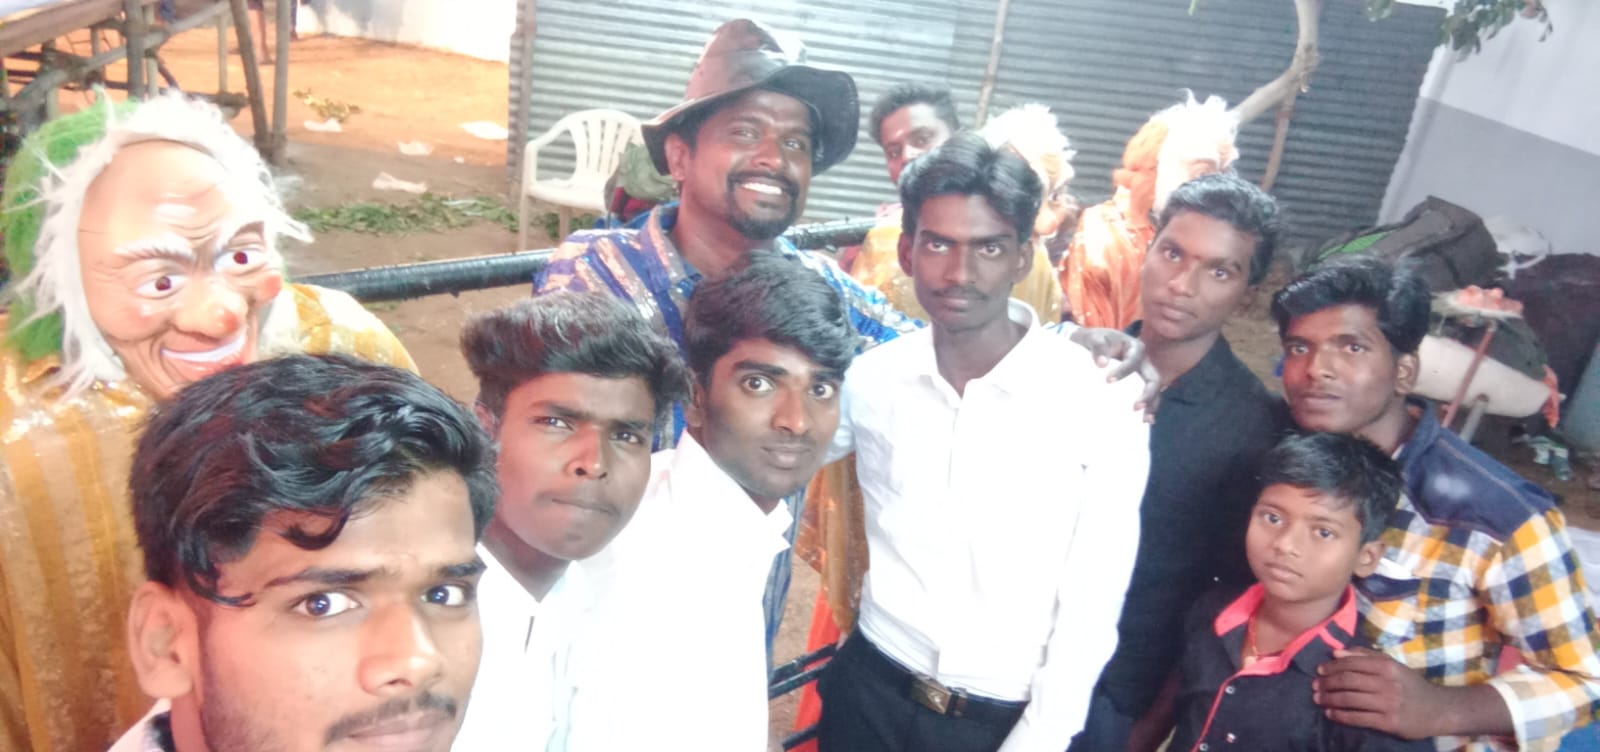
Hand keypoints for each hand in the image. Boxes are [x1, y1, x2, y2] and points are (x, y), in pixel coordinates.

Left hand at [1068, 326, 1159, 421]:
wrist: (1093, 343)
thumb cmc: (1094, 340)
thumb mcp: (1094, 338)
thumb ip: (1098, 347)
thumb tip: (1101, 364)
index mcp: (1134, 347)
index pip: (1133, 361)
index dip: (1123, 371)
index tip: (1108, 380)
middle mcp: (1143, 360)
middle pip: (1153, 378)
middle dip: (1147, 394)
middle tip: (1135, 407)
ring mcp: (1143, 372)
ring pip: (1154, 389)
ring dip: (1151, 404)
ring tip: (1145, 419)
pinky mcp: (1138, 382)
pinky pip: (1148, 394)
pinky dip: (1149, 407)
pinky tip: (1146, 420)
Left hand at [1313, 647, 1450, 739]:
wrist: (1438, 710)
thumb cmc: (1410, 685)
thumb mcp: (1392, 665)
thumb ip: (1364, 656)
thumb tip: (1335, 651)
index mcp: (1386, 666)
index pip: (1350, 664)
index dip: (1331, 667)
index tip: (1318, 671)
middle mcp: (1386, 683)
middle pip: (1347, 681)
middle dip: (1327, 683)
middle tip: (1314, 686)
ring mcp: (1387, 704)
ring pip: (1349, 699)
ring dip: (1329, 699)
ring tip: (1318, 699)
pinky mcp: (1388, 722)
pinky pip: (1357, 718)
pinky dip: (1340, 716)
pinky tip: (1330, 714)